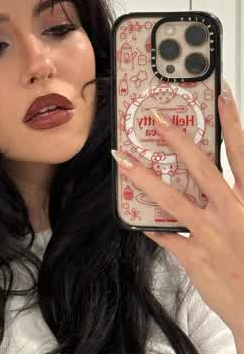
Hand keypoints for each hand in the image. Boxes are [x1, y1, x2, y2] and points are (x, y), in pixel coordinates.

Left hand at [111, 80, 243, 341]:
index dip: (232, 123)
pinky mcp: (193, 256)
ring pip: (172, 198)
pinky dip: (149, 225)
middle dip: (177, 140)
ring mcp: (210, 234)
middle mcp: (231, 213)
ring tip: (123, 160)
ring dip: (144, 177)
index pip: (242, 154)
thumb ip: (240, 200)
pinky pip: (164, 235)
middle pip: (201, 167)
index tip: (221, 97)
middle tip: (156, 119)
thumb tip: (230, 185)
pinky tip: (135, 218)